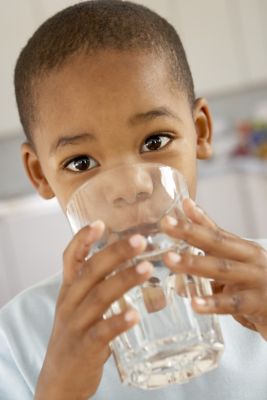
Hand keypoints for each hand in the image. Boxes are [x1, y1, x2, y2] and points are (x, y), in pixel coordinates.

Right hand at [34, 221, 152, 399]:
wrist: (60, 377)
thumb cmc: (77, 333)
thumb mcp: (78, 305)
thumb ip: (97, 284)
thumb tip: (128, 259)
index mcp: (69, 289)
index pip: (70, 258)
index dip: (83, 239)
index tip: (100, 223)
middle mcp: (70, 302)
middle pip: (91, 271)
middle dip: (115, 253)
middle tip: (140, 240)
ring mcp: (76, 324)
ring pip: (99, 297)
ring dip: (123, 281)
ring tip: (146, 269)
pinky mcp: (85, 347)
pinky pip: (102, 332)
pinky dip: (118, 322)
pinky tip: (135, 315)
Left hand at [161, 198, 266, 340]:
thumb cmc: (257, 283)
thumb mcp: (237, 261)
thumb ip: (213, 239)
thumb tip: (188, 209)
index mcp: (242, 249)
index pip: (214, 231)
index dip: (191, 222)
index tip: (168, 217)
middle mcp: (250, 259)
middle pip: (217, 242)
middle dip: (190, 233)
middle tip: (166, 226)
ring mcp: (256, 279)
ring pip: (222, 269)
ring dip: (194, 263)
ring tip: (170, 260)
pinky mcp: (259, 303)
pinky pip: (233, 304)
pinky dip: (213, 303)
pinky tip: (194, 303)